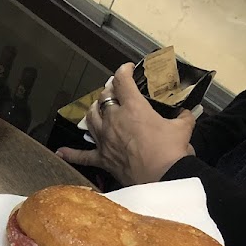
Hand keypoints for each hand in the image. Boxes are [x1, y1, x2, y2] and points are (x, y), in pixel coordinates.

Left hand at [56, 63, 195, 184]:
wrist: (163, 177)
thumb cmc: (171, 150)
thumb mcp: (183, 127)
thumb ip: (182, 116)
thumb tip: (185, 113)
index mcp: (133, 108)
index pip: (122, 82)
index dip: (123, 71)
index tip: (126, 69)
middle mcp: (114, 120)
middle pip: (104, 99)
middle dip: (109, 91)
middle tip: (115, 90)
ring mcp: (105, 140)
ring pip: (91, 119)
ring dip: (94, 110)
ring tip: (98, 107)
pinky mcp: (102, 158)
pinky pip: (82, 155)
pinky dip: (71, 153)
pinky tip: (60, 151)